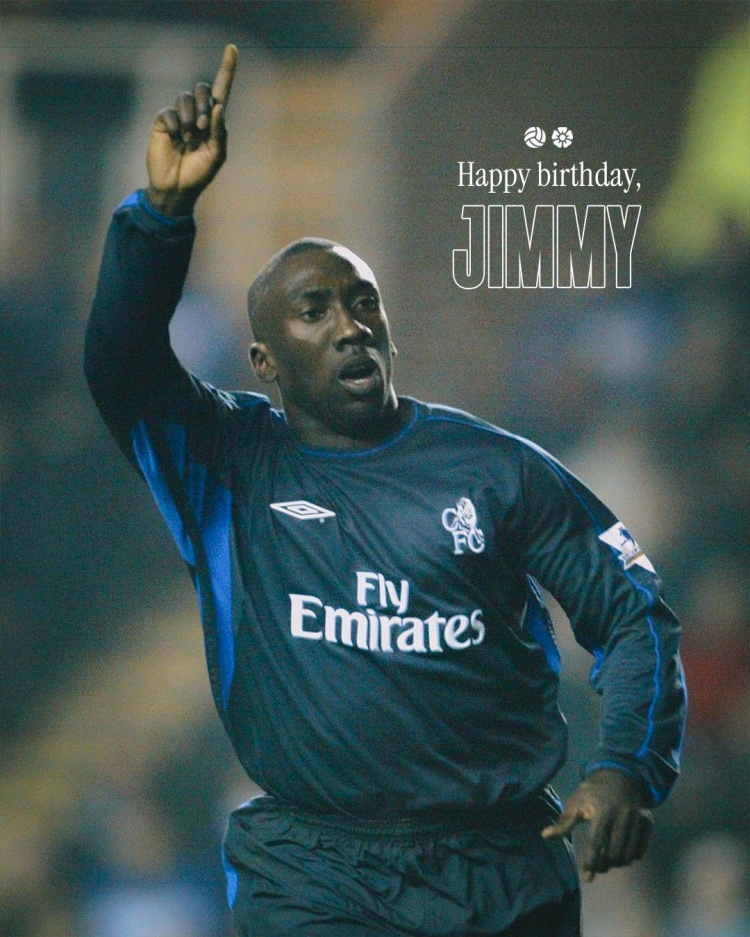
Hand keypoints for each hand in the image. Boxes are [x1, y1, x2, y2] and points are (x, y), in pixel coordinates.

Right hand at [146, 43, 237, 216]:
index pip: (222, 90)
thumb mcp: (216, 155)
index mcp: (214, 121)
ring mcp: (180, 116)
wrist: (176, 188)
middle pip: (203, 89)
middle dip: (205, 106)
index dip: (227, 69)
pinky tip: (177, 139)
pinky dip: (177, 125)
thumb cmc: (199, 174)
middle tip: (202, 128)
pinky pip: (170, 111)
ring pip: (186, 97)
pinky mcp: (164, 121)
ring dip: (190, 118)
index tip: (232, 48)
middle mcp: (197, 114)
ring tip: (189, 139)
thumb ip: (219, 131)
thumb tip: (218, 107)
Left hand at [541, 769, 652, 881]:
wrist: (619, 775)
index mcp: (602, 811)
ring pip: (628, 854)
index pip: (596, 843)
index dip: (591, 862)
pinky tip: (622, 853)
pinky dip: (631, 856)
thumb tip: (544, 836)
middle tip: (598, 865)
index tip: (587, 878)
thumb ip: (564, 822)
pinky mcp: (648, 822)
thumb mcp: (576, 803)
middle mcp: (622, 816)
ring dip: (617, 862)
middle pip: (613, 853)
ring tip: (608, 860)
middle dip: (604, 864)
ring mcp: (637, 819)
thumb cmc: (593, 792)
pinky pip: (641, 849)